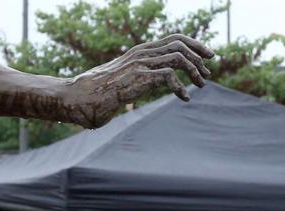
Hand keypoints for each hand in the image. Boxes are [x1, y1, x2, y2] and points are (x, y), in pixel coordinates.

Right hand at [64, 34, 215, 127]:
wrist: (76, 98)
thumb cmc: (96, 94)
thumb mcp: (121, 82)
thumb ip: (134, 81)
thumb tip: (142, 92)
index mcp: (139, 52)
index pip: (173, 39)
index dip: (194, 44)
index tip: (208, 56)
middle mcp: (140, 54)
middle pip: (179, 43)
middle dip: (199, 55)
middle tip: (209, 72)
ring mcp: (139, 65)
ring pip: (177, 57)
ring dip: (194, 70)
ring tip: (201, 85)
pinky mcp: (136, 79)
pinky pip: (168, 77)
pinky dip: (181, 87)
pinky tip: (184, 98)